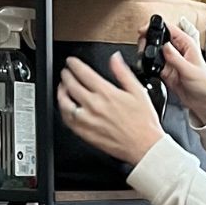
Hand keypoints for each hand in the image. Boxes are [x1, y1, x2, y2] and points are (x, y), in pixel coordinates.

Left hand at [58, 54, 164, 168]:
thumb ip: (123, 72)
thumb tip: (115, 58)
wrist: (144, 146)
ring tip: (62, 87)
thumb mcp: (138, 91)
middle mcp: (94, 106)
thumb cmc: (144, 122)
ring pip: (65, 103)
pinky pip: (67, 120)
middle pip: (71, 86)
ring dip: (61, 92)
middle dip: (66, 75)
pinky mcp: (85, 133)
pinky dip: (63, 111)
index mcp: (106, 93)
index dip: (74, 64)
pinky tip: (65, 108)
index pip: (83, 73)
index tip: (71, 62)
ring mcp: (87, 120)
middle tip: (66, 71)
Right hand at [140, 23, 205, 127]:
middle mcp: (178, 50)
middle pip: (159, 38)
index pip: (169, 29)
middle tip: (143, 46)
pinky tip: (149, 68)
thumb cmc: (205, 84)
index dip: (156, 26)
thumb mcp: (190, 70)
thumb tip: (164, 46)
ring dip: (148, 53)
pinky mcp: (166, 71)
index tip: (145, 30)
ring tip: (145, 58)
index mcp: (186, 44)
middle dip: (148, 40)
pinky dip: (149, 66)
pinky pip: (154, 65)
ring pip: (154, 52)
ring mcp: (171, 61)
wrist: (205, 102)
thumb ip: (176, 59)